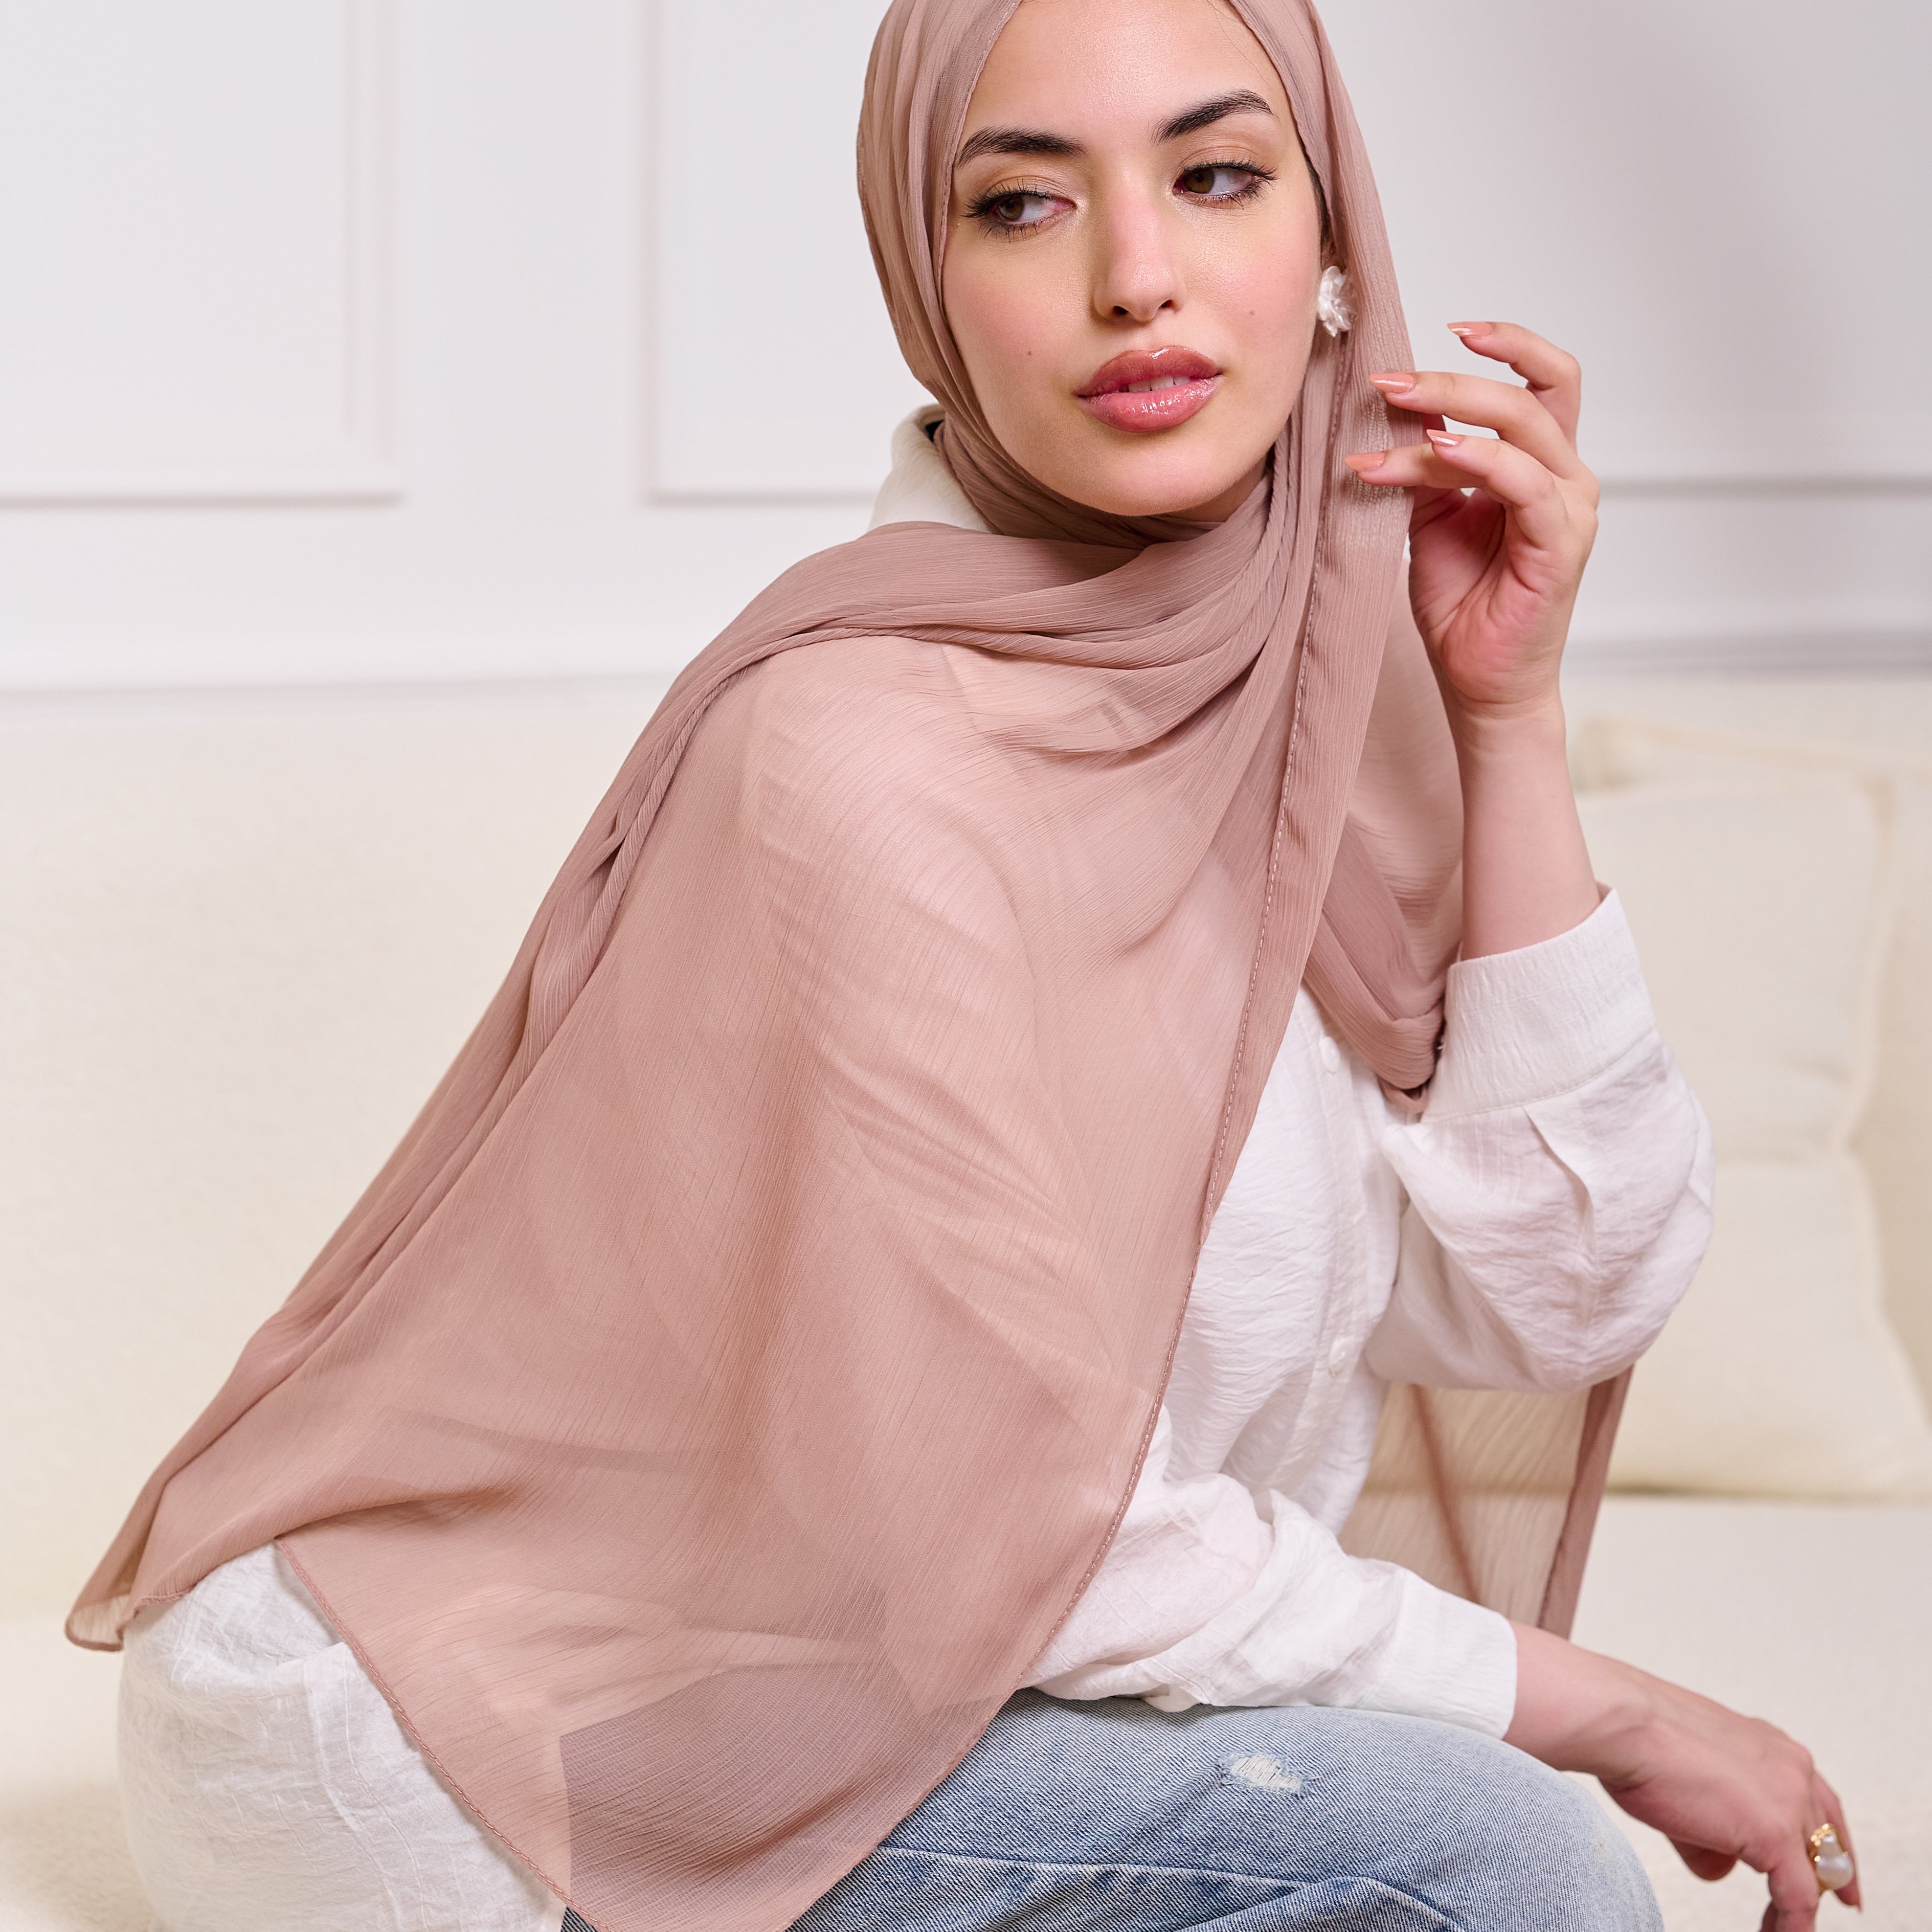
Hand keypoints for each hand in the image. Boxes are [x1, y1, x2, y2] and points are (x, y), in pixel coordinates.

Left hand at [1344, 321, 1598, 725]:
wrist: (1477, 681)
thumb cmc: (1461, 604)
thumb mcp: (1431, 517)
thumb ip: (1428, 464)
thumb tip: (1399, 410)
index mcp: (1543, 465)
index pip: (1544, 381)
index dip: (1507, 344)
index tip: (1448, 328)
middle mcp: (1567, 478)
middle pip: (1527, 394)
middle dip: (1451, 379)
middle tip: (1386, 381)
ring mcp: (1569, 509)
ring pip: (1520, 428)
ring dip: (1446, 414)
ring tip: (1385, 420)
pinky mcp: (1561, 543)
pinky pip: (1521, 482)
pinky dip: (1475, 459)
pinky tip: (1434, 452)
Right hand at [1508, 1625, 1862, 1929]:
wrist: (1623, 1723)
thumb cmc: (1638, 1739)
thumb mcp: (1689, 1778)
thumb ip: (1715, 1825)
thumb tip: (1722, 1865)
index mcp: (1773, 1747)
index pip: (1822, 1804)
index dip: (1835, 1845)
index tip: (1842, 1879)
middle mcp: (1792, 1768)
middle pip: (1827, 1840)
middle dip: (1826, 1880)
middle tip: (1828, 1908)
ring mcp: (1789, 1802)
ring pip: (1814, 1873)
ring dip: (1795, 1905)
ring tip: (1774, 1926)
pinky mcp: (1777, 1835)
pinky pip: (1799, 1899)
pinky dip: (1789, 1925)